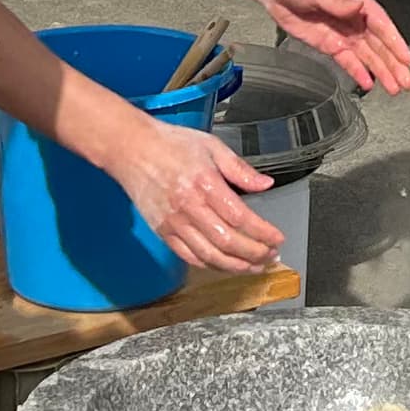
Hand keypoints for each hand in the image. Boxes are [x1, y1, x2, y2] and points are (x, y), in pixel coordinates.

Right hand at [112, 119, 283, 272]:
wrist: (131, 149)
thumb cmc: (170, 144)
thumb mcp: (212, 146)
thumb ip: (240, 169)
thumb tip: (265, 184)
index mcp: (205, 184)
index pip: (240, 218)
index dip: (262, 233)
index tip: (277, 239)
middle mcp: (190, 207)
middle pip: (228, 242)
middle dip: (254, 253)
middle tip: (271, 255)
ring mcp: (174, 223)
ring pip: (210, 256)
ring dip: (236, 266)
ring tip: (254, 266)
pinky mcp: (163, 232)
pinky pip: (190, 257)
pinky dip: (210, 265)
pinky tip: (225, 264)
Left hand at [256, 0, 409, 93]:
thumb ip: (338, 2)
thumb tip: (358, 7)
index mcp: (357, 0)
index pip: (381, 25)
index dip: (395, 43)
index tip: (406, 59)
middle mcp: (355, 18)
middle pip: (379, 44)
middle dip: (393, 64)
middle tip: (406, 82)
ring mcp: (344, 32)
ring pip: (367, 55)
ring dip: (381, 71)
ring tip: (394, 89)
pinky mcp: (330, 44)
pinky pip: (348, 61)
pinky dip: (358, 72)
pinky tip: (368, 83)